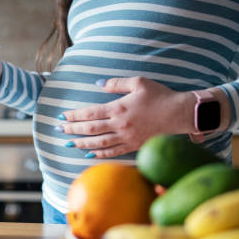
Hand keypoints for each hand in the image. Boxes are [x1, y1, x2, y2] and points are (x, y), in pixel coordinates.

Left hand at [59, 77, 196, 157]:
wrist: (179, 114)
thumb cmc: (160, 96)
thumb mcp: (138, 82)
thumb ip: (116, 83)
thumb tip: (98, 84)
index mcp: (118, 108)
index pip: (89, 113)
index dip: (73, 115)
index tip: (62, 115)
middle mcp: (120, 125)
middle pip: (90, 130)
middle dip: (72, 130)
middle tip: (59, 130)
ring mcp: (126, 138)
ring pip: (98, 144)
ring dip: (81, 144)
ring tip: (69, 143)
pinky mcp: (134, 146)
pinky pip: (112, 153)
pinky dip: (99, 155)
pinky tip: (89, 155)